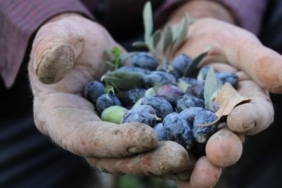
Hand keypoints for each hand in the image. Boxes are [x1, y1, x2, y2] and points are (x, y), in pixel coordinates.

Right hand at [27, 13, 194, 179]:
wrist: (86, 47)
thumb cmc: (65, 41)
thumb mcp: (55, 41)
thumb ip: (51, 53)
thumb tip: (51, 65)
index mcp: (62, 118)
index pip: (85, 138)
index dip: (114, 142)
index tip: (146, 137)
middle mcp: (87, 132)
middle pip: (115, 156)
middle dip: (148, 159)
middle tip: (179, 157)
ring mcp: (110, 131)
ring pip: (137, 154)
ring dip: (166, 157)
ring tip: (196, 158)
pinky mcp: (131, 124)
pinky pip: (152, 137)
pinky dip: (174, 141)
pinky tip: (198, 141)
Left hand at [173, 18, 275, 186]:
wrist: (184, 42)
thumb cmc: (217, 41)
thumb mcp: (238, 46)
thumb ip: (260, 62)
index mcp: (247, 103)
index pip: (255, 115)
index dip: (250, 119)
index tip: (240, 120)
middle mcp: (224, 121)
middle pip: (228, 140)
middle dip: (224, 150)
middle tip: (218, 155)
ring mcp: (197, 126)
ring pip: (200, 150)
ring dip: (198, 164)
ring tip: (195, 176)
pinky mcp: (172, 127)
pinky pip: (172, 142)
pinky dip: (169, 155)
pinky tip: (161, 163)